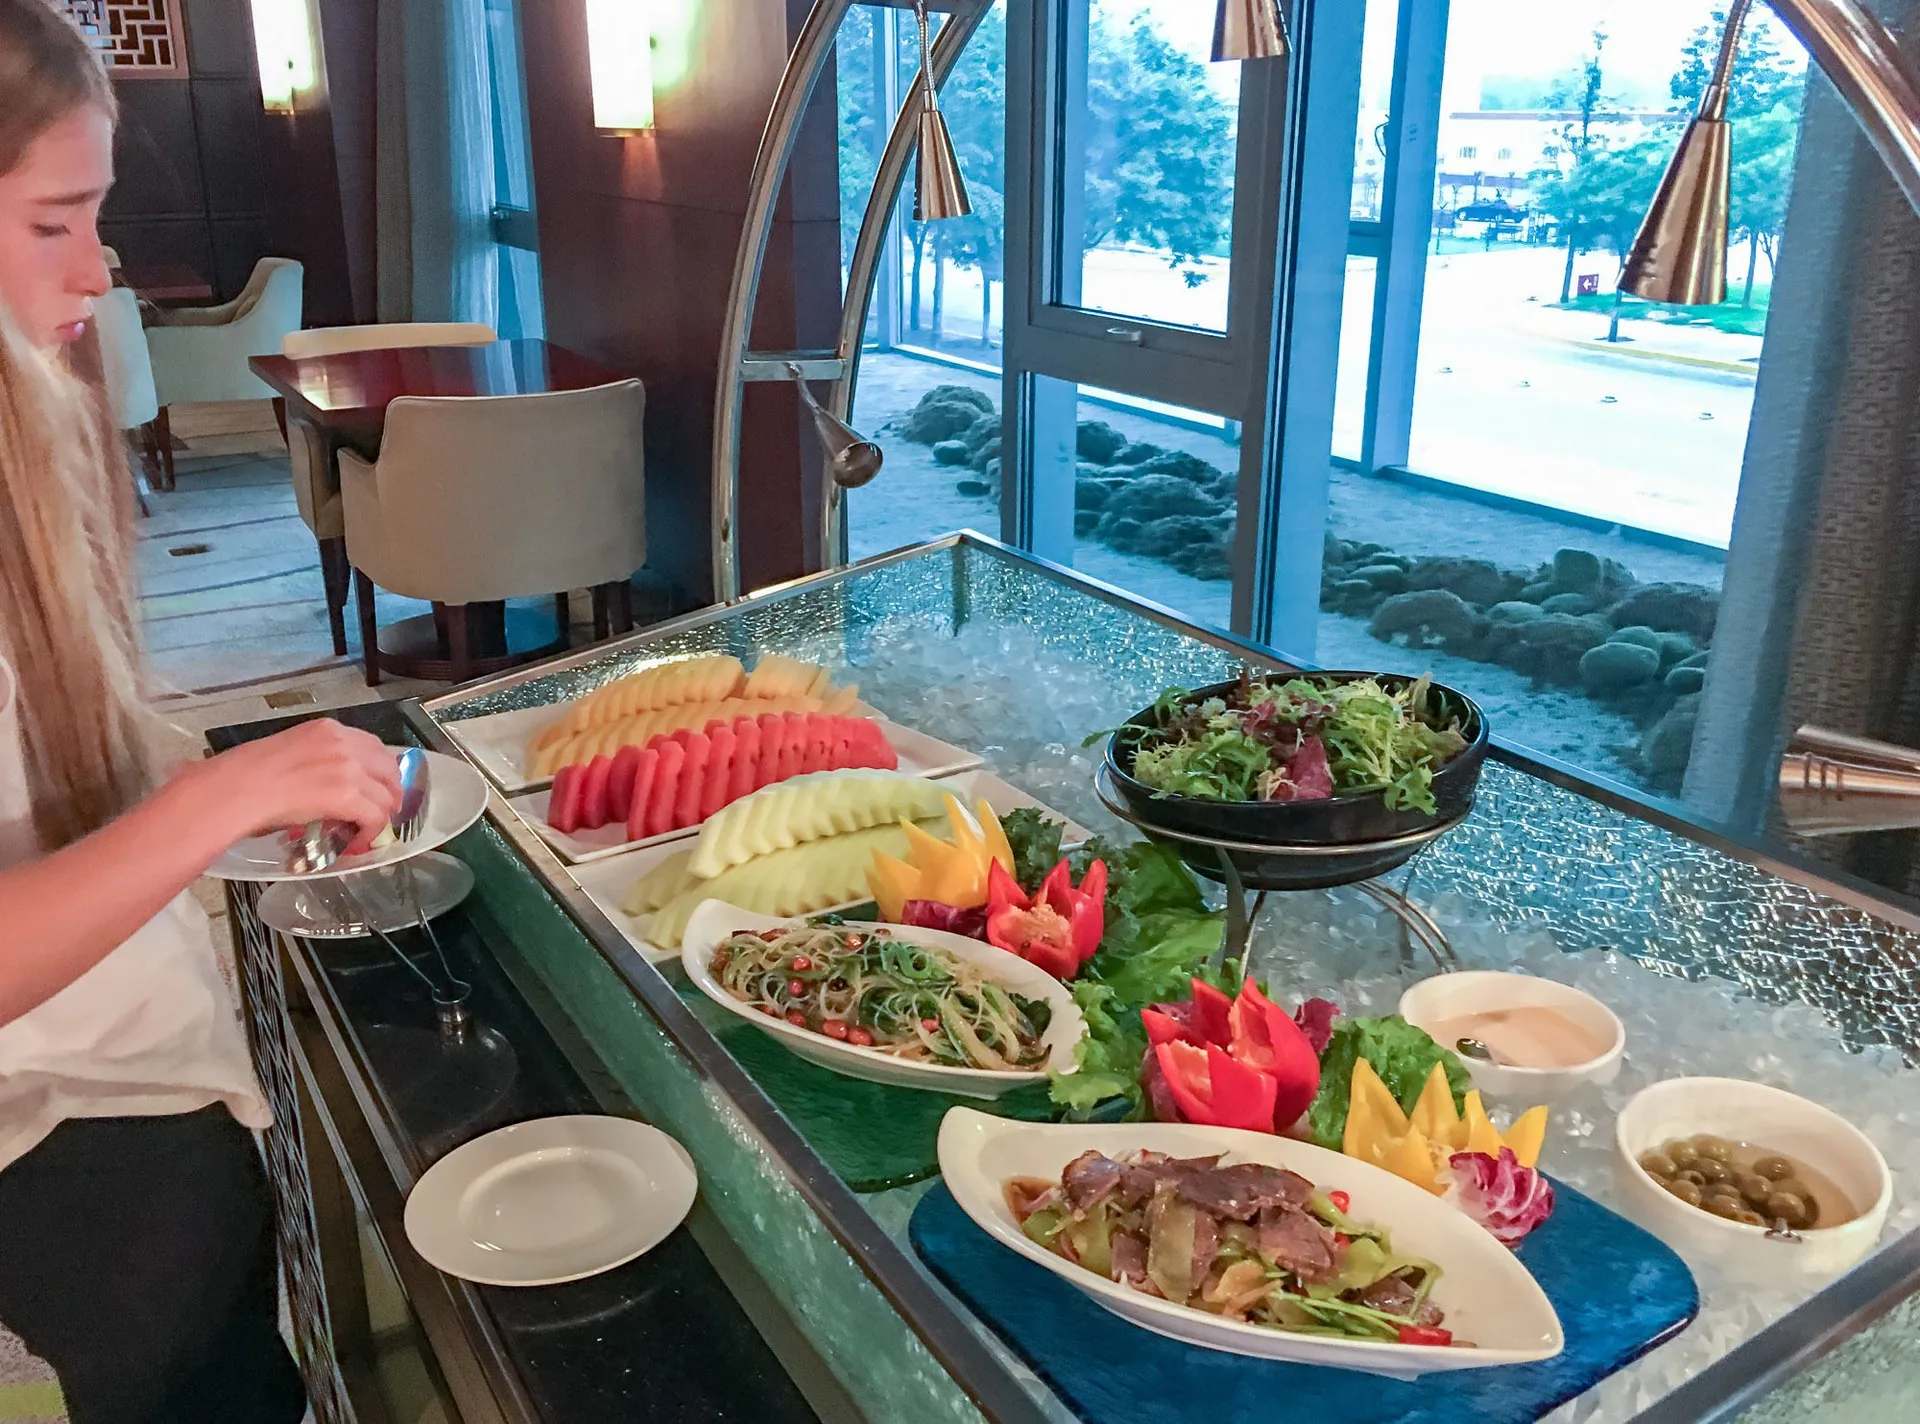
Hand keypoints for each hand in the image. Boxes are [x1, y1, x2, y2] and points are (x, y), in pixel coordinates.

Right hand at [186, 720, 402, 845]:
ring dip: (380, 815)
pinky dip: (371, 832)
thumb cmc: (245, 775)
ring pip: (385, 795)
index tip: (376, 785)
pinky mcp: (347, 795)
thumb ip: (314, 762)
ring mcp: (348, 768)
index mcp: (326, 729)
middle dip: (390, 790)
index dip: (379, 769)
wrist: (234, 789)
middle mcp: (343, 743)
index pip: (371, 745)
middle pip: (387, 767)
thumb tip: (323, 786)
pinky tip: (357, 841)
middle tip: (384, 809)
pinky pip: (375, 816)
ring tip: (368, 830)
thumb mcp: (288, 752)